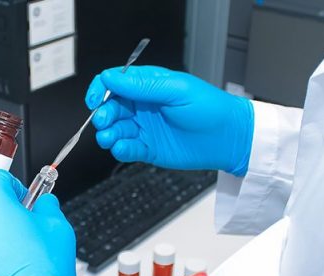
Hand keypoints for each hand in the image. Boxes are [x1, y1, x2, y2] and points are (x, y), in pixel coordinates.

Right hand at [85, 66, 253, 175]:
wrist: (228, 138)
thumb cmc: (209, 108)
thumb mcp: (176, 90)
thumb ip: (143, 85)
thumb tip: (111, 78)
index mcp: (148, 85)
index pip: (115, 82)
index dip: (101, 89)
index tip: (95, 99)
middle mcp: (143, 106)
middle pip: (111, 107)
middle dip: (103, 114)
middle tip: (105, 121)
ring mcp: (144, 128)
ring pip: (115, 130)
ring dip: (108, 134)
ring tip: (111, 138)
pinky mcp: (148, 149)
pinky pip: (126, 149)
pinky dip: (120, 149)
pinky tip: (123, 148)